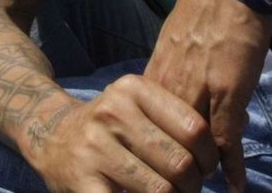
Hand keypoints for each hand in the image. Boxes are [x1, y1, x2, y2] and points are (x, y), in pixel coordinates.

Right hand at [27, 78, 218, 191]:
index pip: (195, 129)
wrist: (51, 136)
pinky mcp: (83, 182)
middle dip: (194, 185)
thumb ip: (173, 121)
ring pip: (162, 190)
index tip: (206, 168)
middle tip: (187, 189)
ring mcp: (95, 149)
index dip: (210, 157)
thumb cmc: (108, 125)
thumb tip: (220, 157)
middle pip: (181, 163)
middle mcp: (112, 113)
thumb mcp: (135, 106)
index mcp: (132, 90)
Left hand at [142, 0, 271, 190]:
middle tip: (176, 186)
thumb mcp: (173, 41)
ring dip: (198, 170)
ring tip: (200, 187)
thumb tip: (164, 90)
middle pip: (164, 142)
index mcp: (156, 77)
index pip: (144, 126)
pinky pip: (227, 140)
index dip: (148, 150)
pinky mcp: (229, 95)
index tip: (148, 169)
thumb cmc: (204, 9)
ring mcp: (199, 94)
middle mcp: (171, 88)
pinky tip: (235, 185)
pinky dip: (232, 166)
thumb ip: (169, 69)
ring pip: (192, 146)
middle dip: (170, 167)